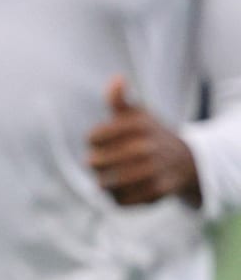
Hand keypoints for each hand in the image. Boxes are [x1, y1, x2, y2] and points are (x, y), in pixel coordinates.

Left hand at [86, 77, 199, 206]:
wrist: (188, 160)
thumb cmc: (151, 134)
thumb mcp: (137, 113)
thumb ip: (119, 98)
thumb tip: (117, 78)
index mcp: (138, 125)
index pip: (93, 137)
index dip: (91, 140)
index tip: (96, 142)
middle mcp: (147, 147)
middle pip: (98, 162)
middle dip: (94, 164)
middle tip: (95, 164)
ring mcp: (153, 170)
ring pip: (109, 183)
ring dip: (102, 183)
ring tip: (103, 180)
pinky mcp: (158, 191)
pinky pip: (124, 200)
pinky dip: (116, 199)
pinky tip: (118, 192)